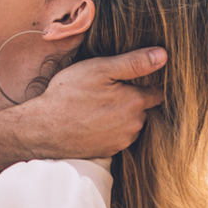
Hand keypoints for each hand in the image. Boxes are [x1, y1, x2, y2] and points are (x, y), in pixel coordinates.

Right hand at [10, 47, 165, 158]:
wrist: (43, 128)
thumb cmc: (69, 94)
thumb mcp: (100, 69)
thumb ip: (134, 63)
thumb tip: (163, 55)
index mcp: (135, 103)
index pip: (158, 92)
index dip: (149, 82)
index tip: (136, 76)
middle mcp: (134, 126)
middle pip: (144, 108)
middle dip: (133, 98)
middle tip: (110, 88)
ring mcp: (121, 141)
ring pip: (132, 123)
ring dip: (122, 115)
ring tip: (100, 103)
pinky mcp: (109, 151)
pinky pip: (118, 136)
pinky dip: (111, 128)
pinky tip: (94, 119)